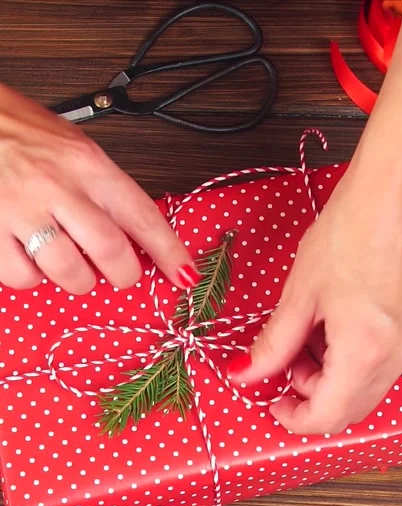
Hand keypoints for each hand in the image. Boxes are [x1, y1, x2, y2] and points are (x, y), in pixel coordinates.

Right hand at [0, 84, 197, 293]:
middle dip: (123, 275)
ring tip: (67, 263)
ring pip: (69, 272)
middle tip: (119, 274)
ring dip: (76, 280)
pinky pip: (22, 276)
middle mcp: (58, 185)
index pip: (142, 215)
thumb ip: (101, 188)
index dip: (169, 252)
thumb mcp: (71, 147)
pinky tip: (28, 257)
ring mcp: (22, 209)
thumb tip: (133, 235)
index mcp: (86, 163)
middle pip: (110, 251)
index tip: (185, 274)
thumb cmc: (17, 130)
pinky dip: (30, 277)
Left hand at [228, 13, 401, 434]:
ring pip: (367, 390)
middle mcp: (397, 355)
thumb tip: (245, 373)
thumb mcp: (299, 293)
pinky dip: (355, 363)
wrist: (398, 189)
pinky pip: (384, 366)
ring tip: (310, 340)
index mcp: (364, 350)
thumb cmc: (352, 229)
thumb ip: (272, 344)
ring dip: (333, 381)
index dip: (295, 418)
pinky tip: (336, 329)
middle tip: (287, 369)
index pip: (327, 415)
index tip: (275, 404)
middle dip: (314, 399)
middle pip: (350, 410)